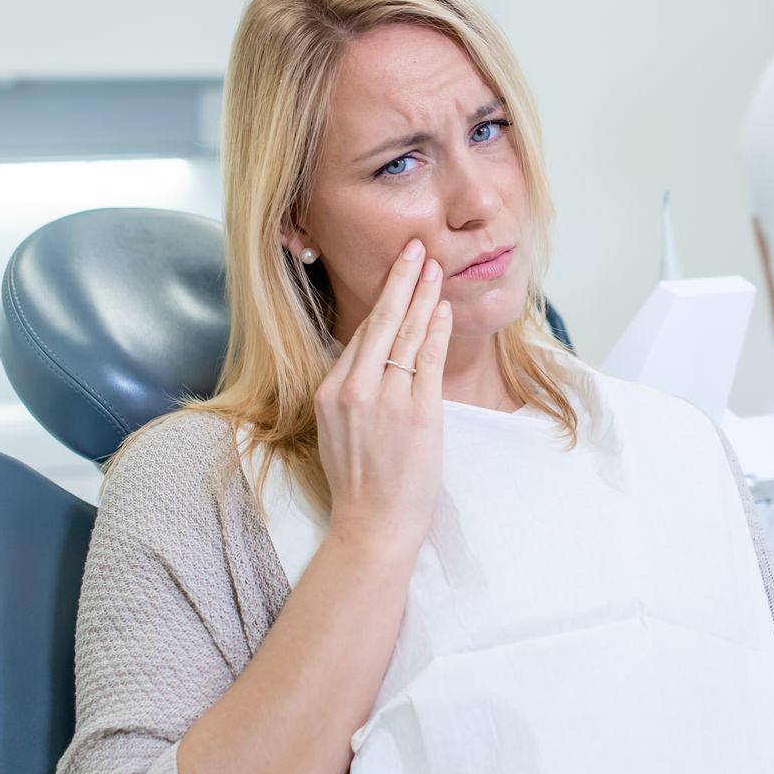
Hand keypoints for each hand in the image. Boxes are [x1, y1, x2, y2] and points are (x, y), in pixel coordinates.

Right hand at [315, 240, 451, 552]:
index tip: (393, 275)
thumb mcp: (338, 432)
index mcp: (331, 393)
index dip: (380, 302)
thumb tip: (367, 363)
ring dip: (422, 296)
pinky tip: (442, 307)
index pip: (359, 337)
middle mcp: (355, 390)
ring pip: (405, 335)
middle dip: (400, 281)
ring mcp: (387, 400)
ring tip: (433, 267)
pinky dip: (435, 330)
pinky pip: (427, 360)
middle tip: (415, 248)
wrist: (373, 525)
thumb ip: (350, 395)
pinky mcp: (418, 412)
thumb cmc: (360, 486)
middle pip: (380, 324)